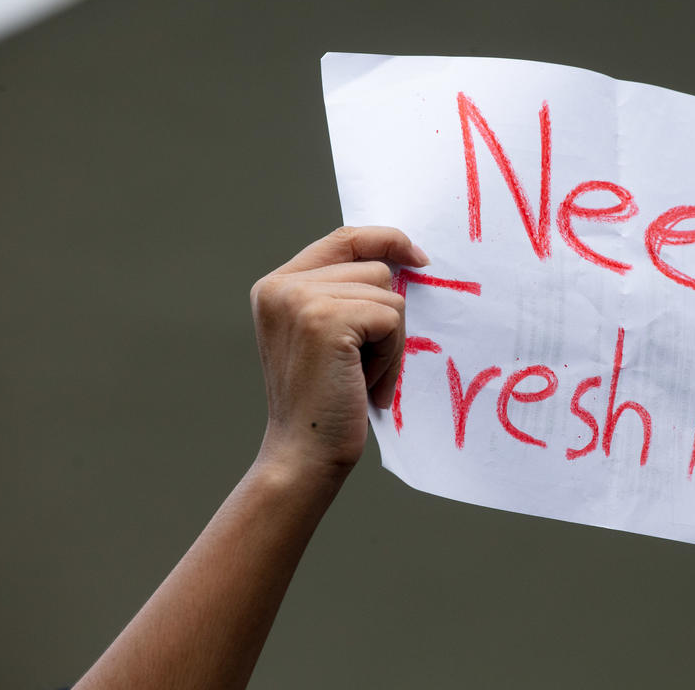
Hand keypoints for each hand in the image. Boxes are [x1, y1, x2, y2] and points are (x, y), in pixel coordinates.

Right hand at [250, 226, 428, 473]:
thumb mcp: (326, 337)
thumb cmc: (324, 403)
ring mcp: (300, 299)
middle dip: (386, 318)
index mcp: (276, 286)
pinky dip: (391, 355)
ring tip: (361, 377)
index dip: (386, 240)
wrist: (303, 454)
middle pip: (375, 268)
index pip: (343, 238)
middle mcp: (281, 286)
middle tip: (363, 367)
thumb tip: (403, 259)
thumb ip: (345, 295)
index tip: (418, 258)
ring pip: (388, 293)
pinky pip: (392, 318)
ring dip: (390, 341)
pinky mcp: (325, 318)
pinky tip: (365, 383)